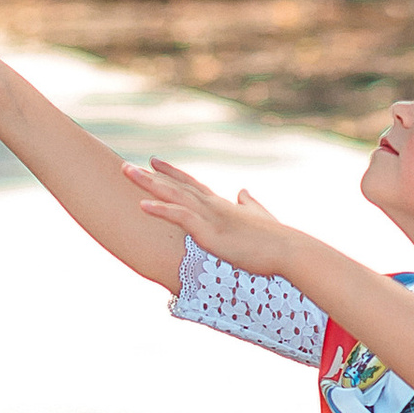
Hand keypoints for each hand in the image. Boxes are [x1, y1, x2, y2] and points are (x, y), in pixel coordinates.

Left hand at [121, 159, 297, 276]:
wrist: (288, 251)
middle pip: (176, 186)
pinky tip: (142, 205)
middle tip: (125, 165)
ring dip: (149, 184)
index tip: (154, 161)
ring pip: (174, 195)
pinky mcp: (210, 233)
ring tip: (127, 174)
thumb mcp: (259, 217)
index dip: (171, 173)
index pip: (191, 184)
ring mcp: (210, 218)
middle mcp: (213, 206)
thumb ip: (249, 204)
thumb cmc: (275, 240)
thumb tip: (243, 192)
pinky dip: (161, 210)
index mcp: (221, 205)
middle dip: (150, 176)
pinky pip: (181, 217)